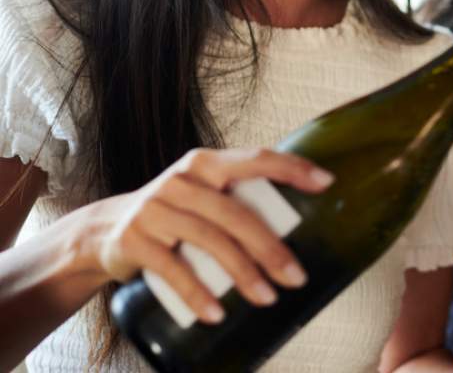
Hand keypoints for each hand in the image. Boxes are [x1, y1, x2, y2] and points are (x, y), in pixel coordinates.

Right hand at [83, 147, 332, 322]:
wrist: (105, 230)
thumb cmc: (174, 212)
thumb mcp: (202, 194)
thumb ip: (240, 197)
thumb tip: (302, 218)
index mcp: (206, 164)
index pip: (255, 159)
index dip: (292, 168)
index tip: (326, 183)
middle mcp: (181, 180)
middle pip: (235, 213)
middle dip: (270, 247)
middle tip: (297, 276)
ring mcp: (155, 209)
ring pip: (209, 241)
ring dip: (242, 273)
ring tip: (267, 298)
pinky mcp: (134, 240)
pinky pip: (172, 270)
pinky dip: (197, 294)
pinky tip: (217, 314)